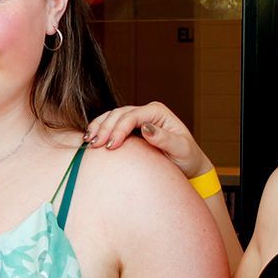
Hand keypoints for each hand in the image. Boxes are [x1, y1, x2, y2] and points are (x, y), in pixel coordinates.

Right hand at [84, 103, 210, 178]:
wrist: (187, 165)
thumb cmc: (186, 157)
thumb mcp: (180, 149)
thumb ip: (164, 138)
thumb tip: (145, 128)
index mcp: (158, 112)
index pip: (133, 116)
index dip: (119, 129)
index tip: (111, 146)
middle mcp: (146, 112)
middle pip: (119, 114)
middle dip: (106, 128)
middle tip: (96, 146)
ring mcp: (137, 118)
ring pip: (112, 116)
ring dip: (99, 127)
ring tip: (90, 142)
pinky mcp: (130, 128)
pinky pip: (111, 124)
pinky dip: (100, 129)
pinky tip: (91, 139)